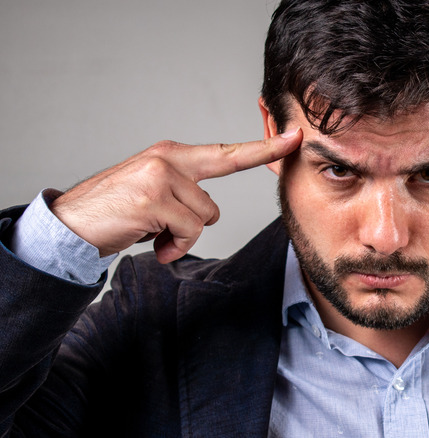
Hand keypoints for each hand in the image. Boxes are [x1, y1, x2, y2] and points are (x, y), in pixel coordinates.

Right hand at [51, 128, 301, 262]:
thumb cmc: (116, 212)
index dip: (263, 149)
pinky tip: (149, 242)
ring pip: (202, 220)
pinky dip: (172, 246)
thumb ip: (185, 194)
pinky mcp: (153, 198)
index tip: (293, 139)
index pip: (226, 153)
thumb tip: (207, 216)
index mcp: (173, 155)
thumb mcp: (155, 193)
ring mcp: (160, 176)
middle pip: (214, 202)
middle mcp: (168, 159)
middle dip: (196, 222)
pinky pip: (187, 232)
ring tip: (149, 232)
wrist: (69, 224)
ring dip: (179, 236)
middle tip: (166, 222)